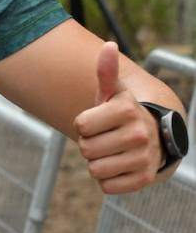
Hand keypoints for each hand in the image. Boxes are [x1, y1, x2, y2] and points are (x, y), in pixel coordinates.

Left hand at [74, 42, 165, 193]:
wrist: (152, 139)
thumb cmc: (121, 115)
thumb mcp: (112, 93)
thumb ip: (106, 72)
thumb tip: (109, 45)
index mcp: (127, 109)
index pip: (80, 125)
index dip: (84, 125)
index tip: (100, 121)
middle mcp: (140, 133)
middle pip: (85, 149)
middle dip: (90, 145)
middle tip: (106, 138)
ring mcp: (144, 158)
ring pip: (94, 169)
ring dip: (98, 163)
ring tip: (113, 152)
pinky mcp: (144, 179)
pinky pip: (107, 187)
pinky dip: (108, 180)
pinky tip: (120, 167)